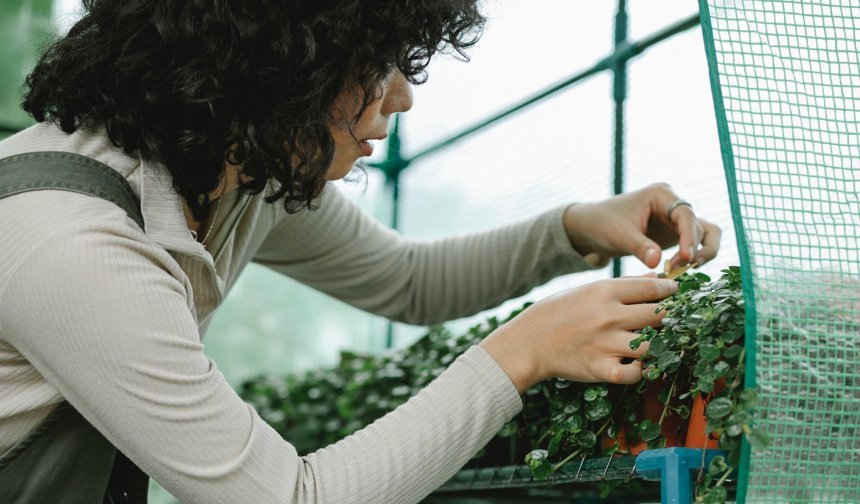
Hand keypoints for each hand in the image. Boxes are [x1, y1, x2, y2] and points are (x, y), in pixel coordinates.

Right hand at [479, 276, 677, 393]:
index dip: (671, 292)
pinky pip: (634, 374)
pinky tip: (638, 364)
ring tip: (662, 343)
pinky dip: (641, 370)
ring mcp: (606, 344)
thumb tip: (656, 279)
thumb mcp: (587, 290)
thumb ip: (624, 286)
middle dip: (672, 317)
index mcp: (604, 292)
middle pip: (659, 315)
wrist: (528, 342)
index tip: (677, 295)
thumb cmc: (557, 313)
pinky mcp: (600, 369)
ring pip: (653, 346)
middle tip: (676, 319)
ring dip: (661, 345)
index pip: (652, 289)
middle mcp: (608, 316)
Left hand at [562, 183, 721, 269]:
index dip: (690, 237)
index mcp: (661, 195)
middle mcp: (673, 204)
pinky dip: (695, 256)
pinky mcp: (675, 234)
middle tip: (676, 269)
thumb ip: (639, 247)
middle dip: (692, 249)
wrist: (591, 228)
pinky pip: (697, 243)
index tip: (686, 258)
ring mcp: (675, 219)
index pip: (685, 214)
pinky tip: (682, 270)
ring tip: (683, 270)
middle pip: (698, 226)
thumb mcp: (618, 236)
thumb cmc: (602, 224)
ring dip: (699, 253)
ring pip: (704, 234)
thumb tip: (658, 262)